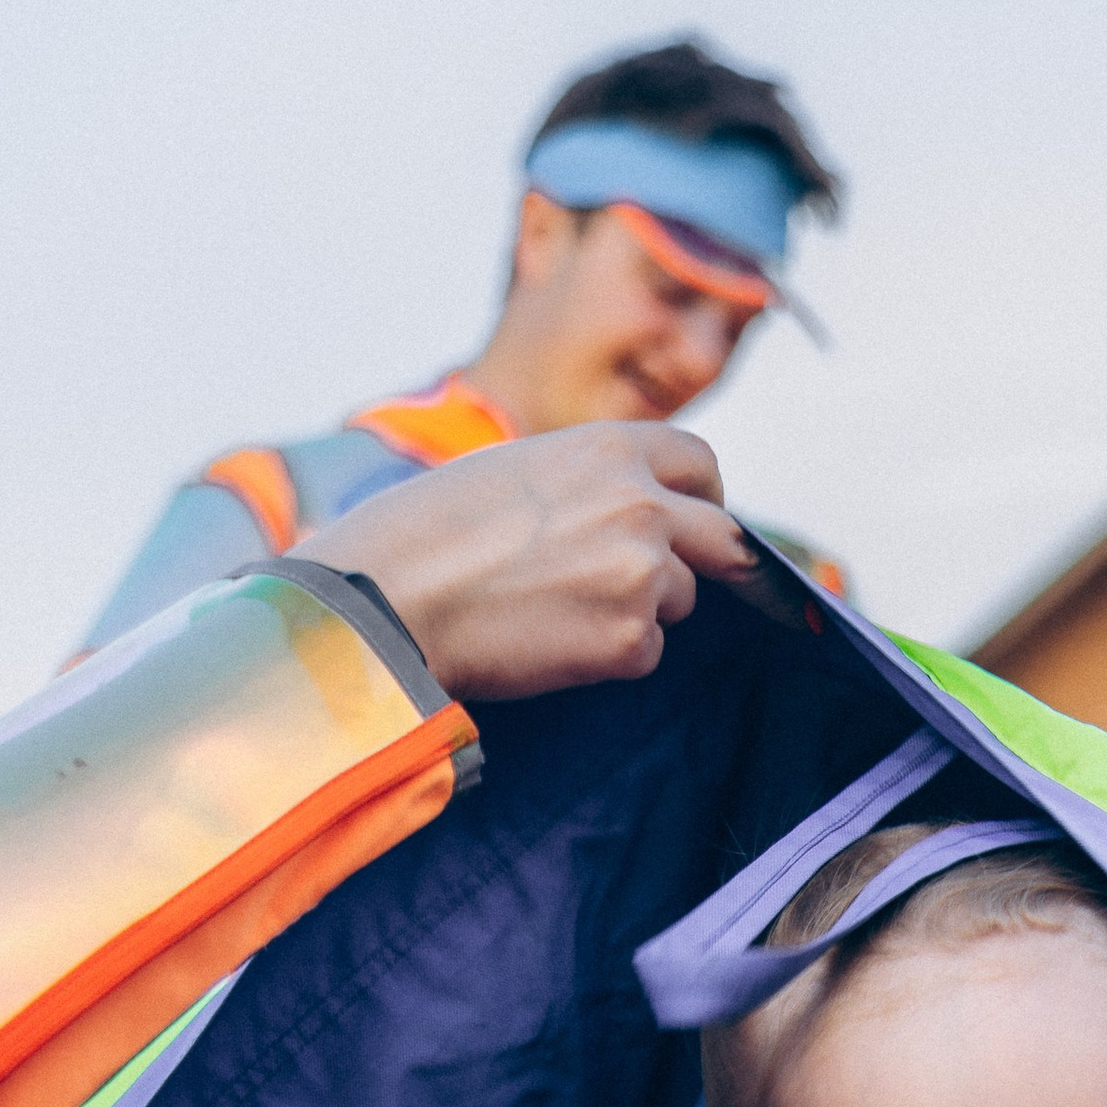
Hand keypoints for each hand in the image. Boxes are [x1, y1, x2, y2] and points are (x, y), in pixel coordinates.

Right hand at [299, 422, 758, 699]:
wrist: (385, 598)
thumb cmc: (425, 534)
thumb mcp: (515, 471)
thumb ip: (587, 483)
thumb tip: (635, 511)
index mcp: (608, 449)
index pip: (698, 462)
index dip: (703, 495)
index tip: (697, 518)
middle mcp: (640, 503)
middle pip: (721, 538)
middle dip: (705, 562)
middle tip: (665, 583)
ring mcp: (642, 572)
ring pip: (679, 599)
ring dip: (639, 610)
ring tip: (556, 610)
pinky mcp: (629, 639)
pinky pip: (646, 652)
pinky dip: (608, 656)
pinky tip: (547, 644)